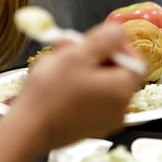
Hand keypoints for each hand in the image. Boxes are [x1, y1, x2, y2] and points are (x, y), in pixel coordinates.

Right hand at [10, 22, 143, 151]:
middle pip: (114, 71)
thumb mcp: (77, 56)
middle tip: (66, 48)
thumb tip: (118, 32)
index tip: (93, 39)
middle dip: (91, 55)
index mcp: (122, 89)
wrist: (28, 130)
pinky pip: (88, 100)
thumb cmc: (51, 93)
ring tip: (55, 64)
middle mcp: (119, 108)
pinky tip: (54, 85)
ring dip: (80, 70)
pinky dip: (75, 88)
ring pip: (99, 84)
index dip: (115, 44)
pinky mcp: (87, 128)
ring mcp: (104, 120)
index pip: (134, 59)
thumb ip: (104, 40)